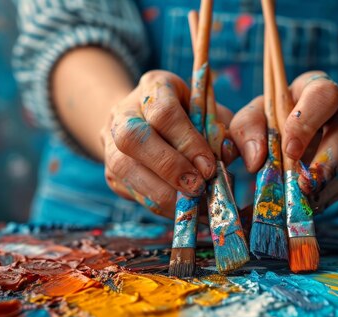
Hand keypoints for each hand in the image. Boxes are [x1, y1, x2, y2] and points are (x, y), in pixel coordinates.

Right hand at [100, 70, 235, 217]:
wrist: (148, 120)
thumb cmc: (190, 115)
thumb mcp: (211, 112)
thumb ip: (222, 130)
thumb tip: (227, 155)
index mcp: (154, 87)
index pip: (164, 113)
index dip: (188, 142)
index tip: (210, 166)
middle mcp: (124, 111)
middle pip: (133, 138)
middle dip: (169, 167)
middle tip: (198, 188)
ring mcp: (110, 142)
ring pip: (124, 169)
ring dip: (162, 192)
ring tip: (193, 204)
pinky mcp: (111, 172)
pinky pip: (131, 192)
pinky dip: (159, 205)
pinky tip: (182, 209)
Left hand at [230, 71, 337, 212]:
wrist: (314, 129)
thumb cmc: (281, 116)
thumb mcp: (260, 112)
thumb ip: (249, 127)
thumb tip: (253, 161)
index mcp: (321, 92)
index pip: (324, 97)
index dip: (307, 122)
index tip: (289, 149)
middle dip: (324, 167)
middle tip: (302, 187)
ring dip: (322, 191)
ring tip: (299, 205)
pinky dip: (319, 203)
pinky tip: (301, 211)